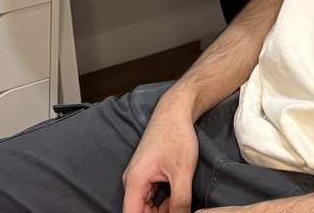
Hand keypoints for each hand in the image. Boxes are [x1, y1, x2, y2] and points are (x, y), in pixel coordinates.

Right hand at [122, 93, 198, 212]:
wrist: (175, 111)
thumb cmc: (177, 136)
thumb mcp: (182, 172)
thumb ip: (180, 201)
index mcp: (135, 181)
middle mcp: (131, 181)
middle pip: (139, 212)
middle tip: (179, 210)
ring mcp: (137, 177)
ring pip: (145, 206)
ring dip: (161, 211)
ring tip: (180, 202)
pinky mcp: (144, 174)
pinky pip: (149, 197)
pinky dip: (162, 202)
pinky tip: (176, 196)